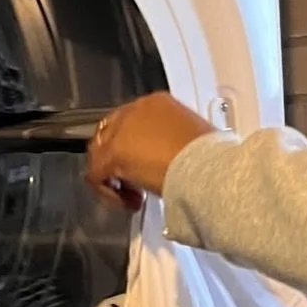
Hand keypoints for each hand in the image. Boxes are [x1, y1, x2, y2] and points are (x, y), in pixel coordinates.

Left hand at [84, 94, 214, 209]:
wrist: (208, 168)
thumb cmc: (211, 160)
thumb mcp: (194, 143)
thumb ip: (175, 144)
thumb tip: (173, 157)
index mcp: (158, 103)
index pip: (133, 122)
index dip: (135, 147)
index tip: (146, 166)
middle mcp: (136, 110)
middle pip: (110, 135)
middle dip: (119, 162)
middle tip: (137, 184)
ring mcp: (121, 131)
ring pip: (99, 154)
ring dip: (113, 178)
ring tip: (133, 196)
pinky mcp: (113, 153)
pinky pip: (96, 175)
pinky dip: (108, 193)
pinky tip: (128, 203)